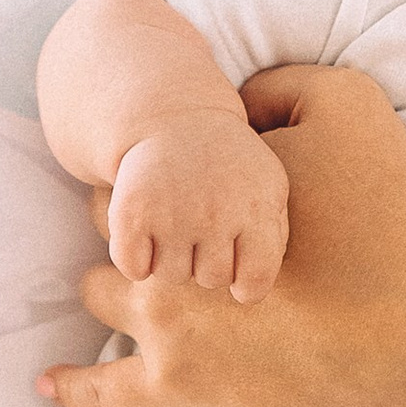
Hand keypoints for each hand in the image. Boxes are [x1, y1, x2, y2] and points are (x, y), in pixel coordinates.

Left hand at [43, 62, 405, 406]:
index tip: (164, 169)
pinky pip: (102, 394)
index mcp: (191, 198)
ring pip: (99, 298)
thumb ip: (280, 86)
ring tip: (122, 279)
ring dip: (107, 284)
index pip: (133, 174)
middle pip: (109, 232)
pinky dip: (71, 386)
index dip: (147, 169)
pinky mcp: (181, 395)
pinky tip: (48, 383)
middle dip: (126, 225)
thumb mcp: (348, 104)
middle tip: (152, 224)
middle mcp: (163, 264)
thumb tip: (238, 93)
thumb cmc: (390, 216)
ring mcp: (164, 337)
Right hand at [109, 112, 289, 298]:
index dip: (245, 284)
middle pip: (211, 279)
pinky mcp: (132, 213)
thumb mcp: (268, 185)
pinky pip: (133, 267)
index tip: (238, 270)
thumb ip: (274, 235)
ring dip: (171, 259)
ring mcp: (171, 213)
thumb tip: (252, 288)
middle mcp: (215, 212)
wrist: (173, 118)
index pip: (254, 282)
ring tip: (176, 226)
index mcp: (255, 207)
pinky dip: (135, 258)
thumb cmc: (228, 162)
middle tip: (202, 230)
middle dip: (206, 262)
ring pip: (172, 275)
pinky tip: (146, 233)